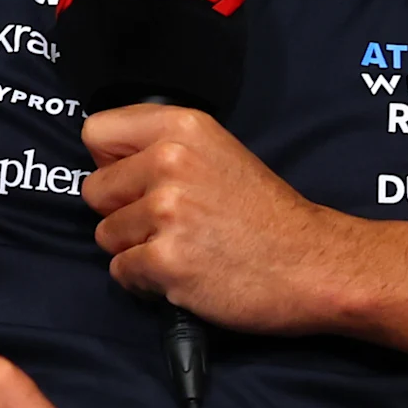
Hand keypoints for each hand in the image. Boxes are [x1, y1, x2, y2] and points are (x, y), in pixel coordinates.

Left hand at [82, 104, 362, 333]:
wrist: (314, 265)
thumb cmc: (266, 215)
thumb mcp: (219, 151)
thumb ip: (162, 145)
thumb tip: (103, 159)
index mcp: (181, 127)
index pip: (96, 132)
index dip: (111, 162)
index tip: (137, 179)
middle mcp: (169, 162)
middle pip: (93, 190)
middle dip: (122, 212)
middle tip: (171, 223)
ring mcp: (166, 212)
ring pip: (105, 235)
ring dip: (136, 248)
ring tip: (185, 247)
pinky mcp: (166, 261)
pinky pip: (121, 271)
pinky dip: (146, 280)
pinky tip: (185, 272)